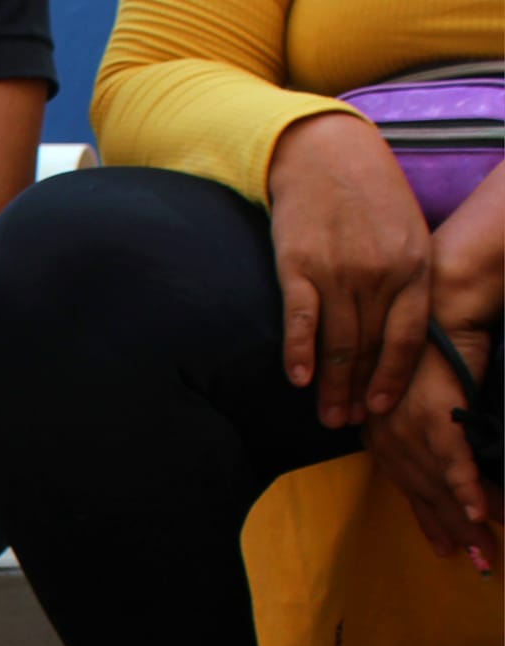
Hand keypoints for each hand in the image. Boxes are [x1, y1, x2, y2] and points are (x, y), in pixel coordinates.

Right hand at [268, 114, 431, 426]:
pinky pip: (302, 320)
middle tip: (346, 424)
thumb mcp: (407, 231)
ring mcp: (339, 269)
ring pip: (338, 342)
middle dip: (359, 392)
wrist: (325, 152)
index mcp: (415, 264)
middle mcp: (380, 270)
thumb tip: (398, 335)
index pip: (409, 338)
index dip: (395, 379)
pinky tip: (299, 380)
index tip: (383, 409)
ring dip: (330, 385)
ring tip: (324, 414)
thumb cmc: (367, 195)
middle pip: (370, 347)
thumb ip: (407, 279)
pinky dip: (300, 353)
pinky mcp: (298, 265)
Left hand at [363, 319, 501, 565]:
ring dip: (467, 522)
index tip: (447, 548)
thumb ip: (423, 431)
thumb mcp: (417, 398)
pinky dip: (467, 488)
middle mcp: (388, 437)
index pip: (410, 487)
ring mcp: (409, 428)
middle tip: (478, 564)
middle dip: (453, 532)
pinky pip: (453, 461)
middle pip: (426, 495)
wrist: (441, 308)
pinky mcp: (435, 415)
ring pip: (441, 486)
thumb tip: (442, 459)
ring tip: (487, 552)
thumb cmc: (432, 349)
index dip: (431, 520)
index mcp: (381, 435)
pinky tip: (481, 513)